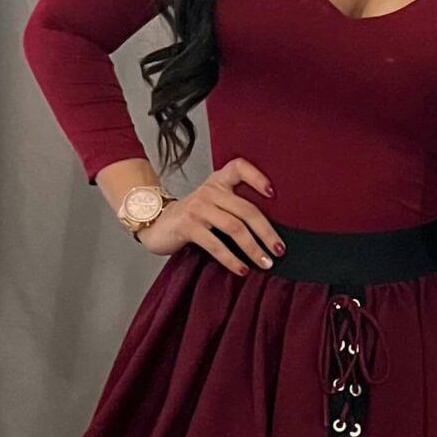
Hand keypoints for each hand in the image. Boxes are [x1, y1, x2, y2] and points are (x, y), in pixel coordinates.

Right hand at [139, 157, 284, 272]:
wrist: (157, 224)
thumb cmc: (193, 216)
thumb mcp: (213, 203)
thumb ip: (234, 205)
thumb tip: (270, 232)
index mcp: (218, 181)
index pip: (239, 167)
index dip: (258, 177)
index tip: (273, 193)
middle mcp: (210, 191)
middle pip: (246, 209)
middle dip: (267, 233)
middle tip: (279, 250)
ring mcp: (198, 207)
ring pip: (234, 228)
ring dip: (253, 249)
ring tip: (265, 263)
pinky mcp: (188, 225)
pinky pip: (215, 244)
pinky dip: (231, 259)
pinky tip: (241, 269)